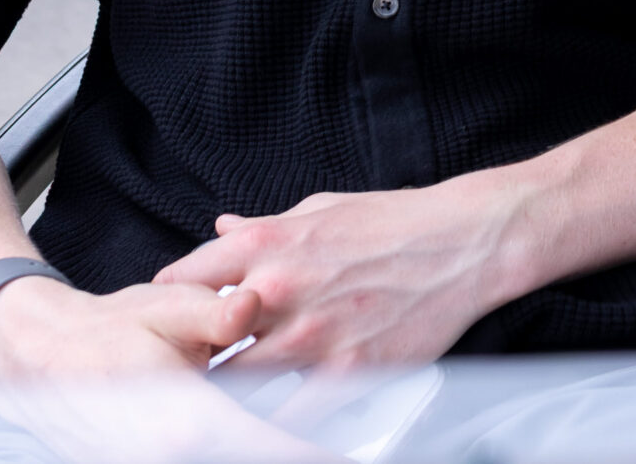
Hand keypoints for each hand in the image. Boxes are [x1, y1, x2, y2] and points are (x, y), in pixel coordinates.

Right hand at [0, 276, 329, 463]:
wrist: (42, 360)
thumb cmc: (108, 332)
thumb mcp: (167, 308)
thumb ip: (217, 312)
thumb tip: (251, 304)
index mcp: (187, 420)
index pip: (266, 446)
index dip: (311, 451)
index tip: (345, 453)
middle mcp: (168, 456)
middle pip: (250, 457)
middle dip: (288, 446)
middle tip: (334, 444)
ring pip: (224, 459)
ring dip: (257, 445)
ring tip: (300, 439)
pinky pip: (193, 462)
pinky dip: (225, 444)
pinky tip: (241, 432)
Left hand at [155, 179, 537, 416]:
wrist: (464, 243)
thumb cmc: (395, 222)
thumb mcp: (321, 209)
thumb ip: (264, 228)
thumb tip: (219, 230)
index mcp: (266, 244)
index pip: (181, 281)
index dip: (171, 308)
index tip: (172, 327)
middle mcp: (278, 290)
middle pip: (201, 344)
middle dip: (193, 361)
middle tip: (189, 377)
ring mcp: (310, 335)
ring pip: (238, 385)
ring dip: (229, 396)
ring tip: (222, 408)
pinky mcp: (345, 372)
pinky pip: (291, 415)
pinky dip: (278, 425)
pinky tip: (273, 426)